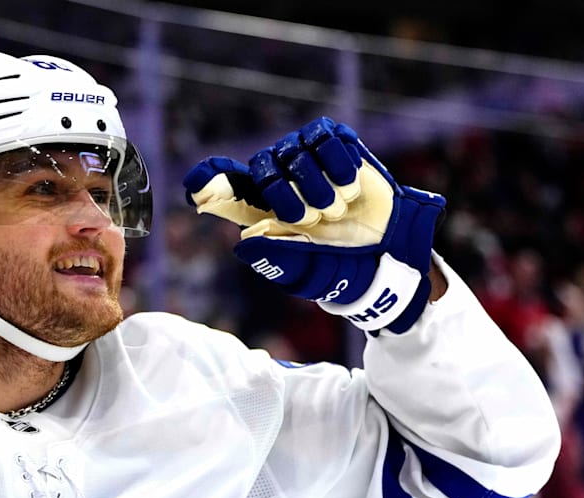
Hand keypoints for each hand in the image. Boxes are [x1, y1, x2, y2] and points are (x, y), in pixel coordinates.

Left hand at [183, 117, 444, 333]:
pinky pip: (326, 139)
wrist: (386, 245)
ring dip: (320, 184)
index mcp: (261, 208)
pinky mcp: (333, 140)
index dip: (208, 181)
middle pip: (264, 167)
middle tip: (317, 219)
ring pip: (296, 153)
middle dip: (293, 198)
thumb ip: (277, 259)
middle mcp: (278, 176)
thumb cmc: (341, 261)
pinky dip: (340, 165)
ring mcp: (304, 155)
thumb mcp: (308, 272)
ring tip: (337, 206)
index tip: (197, 185)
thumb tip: (244, 243)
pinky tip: (351, 185)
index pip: (225, 188)